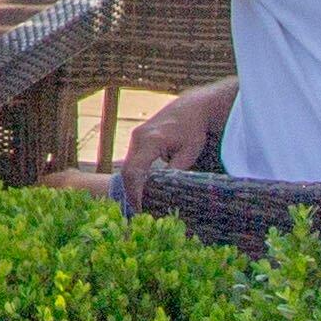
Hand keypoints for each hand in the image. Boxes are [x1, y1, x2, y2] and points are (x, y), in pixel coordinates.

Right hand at [114, 79, 235, 209]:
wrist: (190, 108)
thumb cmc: (192, 130)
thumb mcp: (189, 152)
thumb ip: (176, 171)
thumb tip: (165, 191)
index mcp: (150, 141)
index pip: (134, 171)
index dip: (134, 192)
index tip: (141, 209)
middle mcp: (138, 138)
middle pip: (127, 171)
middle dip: (131, 192)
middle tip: (141, 212)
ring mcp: (135, 138)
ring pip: (128, 166)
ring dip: (132, 185)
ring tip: (142, 204)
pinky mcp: (138, 139)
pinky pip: (132, 161)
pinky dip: (136, 176)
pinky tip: (143, 189)